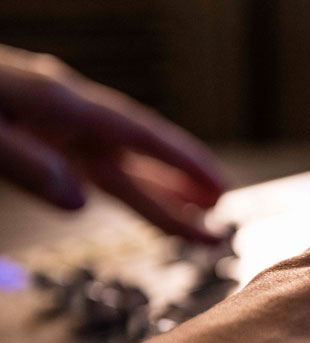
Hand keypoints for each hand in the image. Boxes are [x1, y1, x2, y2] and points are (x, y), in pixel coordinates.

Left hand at [0, 45, 225, 241]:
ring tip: (198, 213)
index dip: (186, 164)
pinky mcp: (33, 134)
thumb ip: (26, 163)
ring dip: (159, 188)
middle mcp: (64, 111)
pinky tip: (135, 197)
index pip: (141, 136)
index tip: (223, 190)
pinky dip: (120, 184)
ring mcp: (49, 123)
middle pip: (138, 156)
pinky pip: (88, 166)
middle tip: (222, 212)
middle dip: (183, 185)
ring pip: (118, 164)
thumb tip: (79, 202)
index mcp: (58, 102)